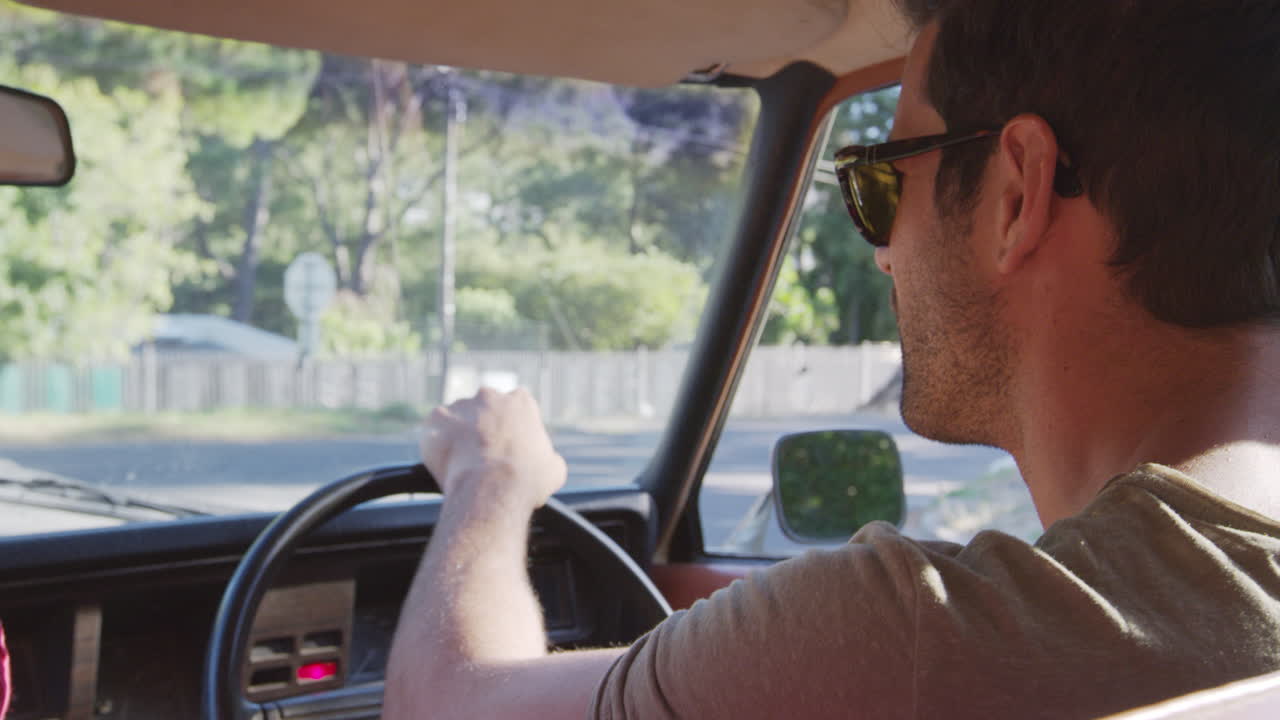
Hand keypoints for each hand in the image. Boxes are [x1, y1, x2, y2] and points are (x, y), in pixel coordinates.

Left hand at [419, 387, 566, 511]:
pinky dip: (437, 445)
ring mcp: (461, 405)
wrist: (492, 489)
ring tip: (462, 465)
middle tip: (482, 456)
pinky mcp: (436, 419)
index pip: (514, 407)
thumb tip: (546, 463)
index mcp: (521, 401)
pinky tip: (446, 464)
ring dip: (458, 436)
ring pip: (457, 419)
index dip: (509, 429)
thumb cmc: (526, 480)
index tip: (506, 447)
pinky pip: (434, 432)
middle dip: (482, 428)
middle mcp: (490, 396)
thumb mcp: (554, 469)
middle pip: (483, 408)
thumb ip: (547, 456)